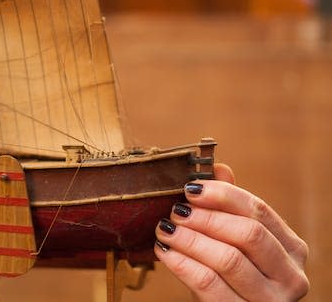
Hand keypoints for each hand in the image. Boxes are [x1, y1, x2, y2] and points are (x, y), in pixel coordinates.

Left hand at [154, 163, 308, 300]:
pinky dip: (182, 264)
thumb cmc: (232, 275)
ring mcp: (272, 300)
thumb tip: (220, 168)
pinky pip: (209, 285)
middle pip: (248, 234)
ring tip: (164, 230)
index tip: (190, 188)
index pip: (259, 211)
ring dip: (190, 239)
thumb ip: (231, 207)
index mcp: (292, 247)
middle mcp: (291, 275)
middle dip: (206, 218)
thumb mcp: (235, 242)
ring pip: (228, 259)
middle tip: (175, 211)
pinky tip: (164, 252)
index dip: (222, 195)